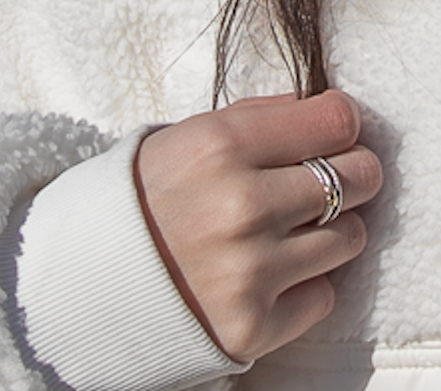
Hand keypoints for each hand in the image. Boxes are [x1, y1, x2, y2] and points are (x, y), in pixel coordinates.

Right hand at [134, 90, 380, 363]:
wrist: (79, 284)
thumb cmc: (145, 199)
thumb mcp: (188, 136)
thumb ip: (261, 118)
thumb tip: (333, 113)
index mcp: (223, 145)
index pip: (339, 119)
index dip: (342, 126)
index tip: (331, 135)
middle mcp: (242, 206)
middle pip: (361, 177)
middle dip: (352, 175)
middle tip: (325, 182)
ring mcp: (250, 270)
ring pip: (352, 237)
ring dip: (331, 232)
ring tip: (290, 231)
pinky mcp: (253, 326)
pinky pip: (324, 295)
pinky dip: (305, 286)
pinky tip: (270, 275)